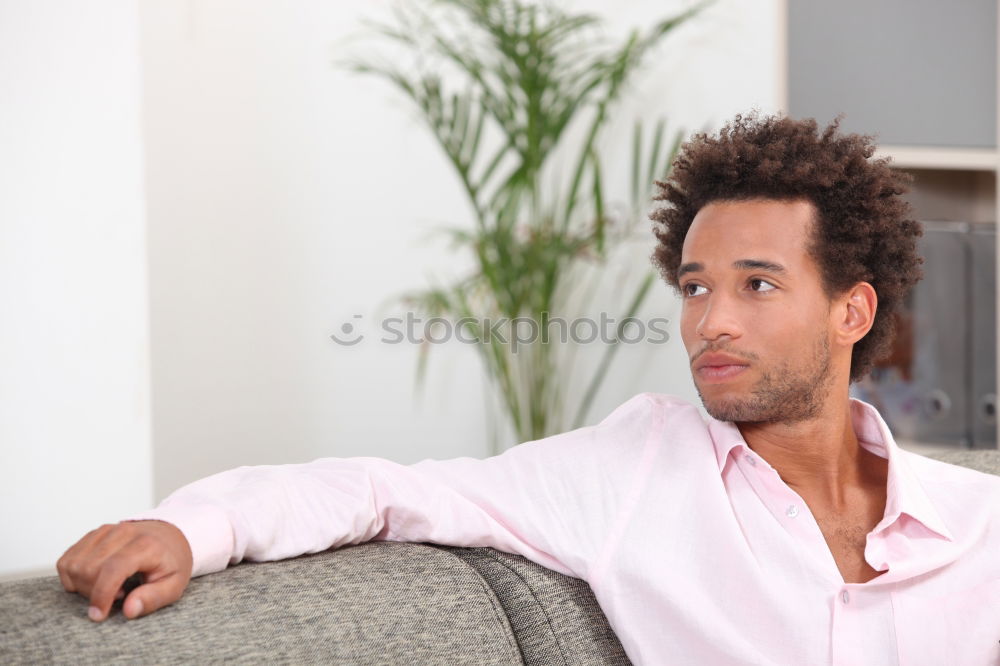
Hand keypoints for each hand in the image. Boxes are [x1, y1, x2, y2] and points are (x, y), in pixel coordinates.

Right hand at [56, 520, 192, 621]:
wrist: (171, 536)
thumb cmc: (171, 561)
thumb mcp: (174, 584)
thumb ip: (153, 598)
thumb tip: (128, 610)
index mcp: (146, 545)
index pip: (113, 569)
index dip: (101, 595)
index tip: (99, 614)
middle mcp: (123, 533)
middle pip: (88, 569)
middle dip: (94, 592)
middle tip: (117, 595)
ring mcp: (106, 531)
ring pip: (74, 564)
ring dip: (83, 584)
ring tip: (108, 586)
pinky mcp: (93, 534)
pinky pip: (67, 559)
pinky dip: (73, 575)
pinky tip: (94, 579)